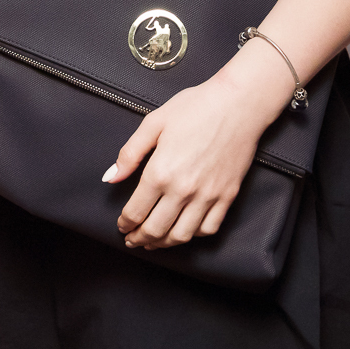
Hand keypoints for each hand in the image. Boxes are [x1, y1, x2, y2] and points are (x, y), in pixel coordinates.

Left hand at [105, 62, 288, 249]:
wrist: (238, 104)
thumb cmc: (195, 108)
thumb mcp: (153, 123)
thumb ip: (129, 154)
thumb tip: (110, 178)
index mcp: (160, 172)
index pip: (136, 211)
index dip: (125, 224)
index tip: (121, 226)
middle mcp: (183, 190)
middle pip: (156, 229)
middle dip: (140, 239)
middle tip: (132, 240)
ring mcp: (208, 196)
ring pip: (181, 235)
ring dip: (163, 244)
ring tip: (154, 242)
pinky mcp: (227, 197)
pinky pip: (208, 228)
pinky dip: (192, 236)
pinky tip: (183, 231)